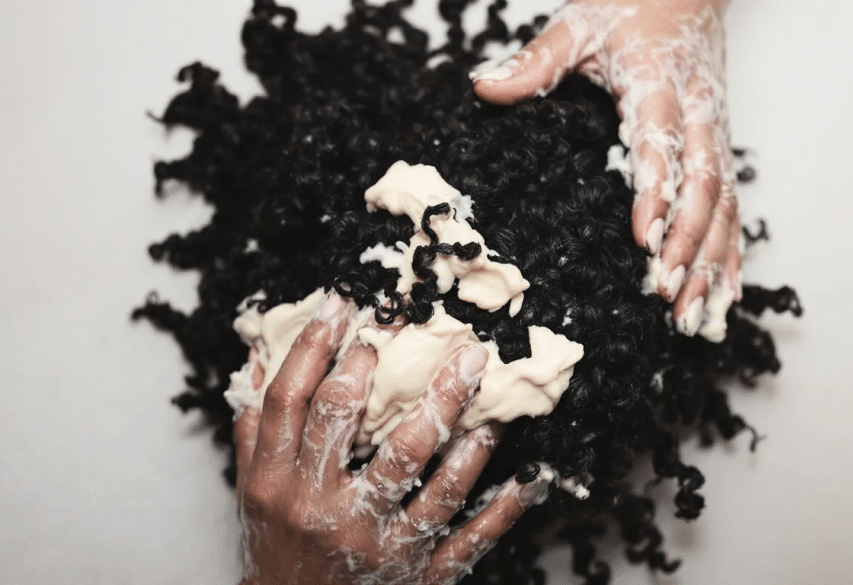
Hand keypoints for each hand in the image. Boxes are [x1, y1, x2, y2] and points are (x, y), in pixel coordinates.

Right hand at [233, 292, 549, 583]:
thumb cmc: (278, 552)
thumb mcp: (252, 493)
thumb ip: (254, 427)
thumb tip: (257, 355)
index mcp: (277, 485)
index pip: (293, 401)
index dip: (316, 346)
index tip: (345, 302)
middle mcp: (324, 512)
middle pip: (354, 425)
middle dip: (385, 367)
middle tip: (421, 322)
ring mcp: (377, 545)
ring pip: (424, 477)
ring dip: (456, 425)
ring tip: (480, 380)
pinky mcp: (420, 576)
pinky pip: (468, 540)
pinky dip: (503, 509)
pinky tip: (530, 476)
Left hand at [473, 0, 740, 334]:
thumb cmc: (632, 6)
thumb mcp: (580, 23)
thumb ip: (538, 60)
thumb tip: (485, 86)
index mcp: (660, 83)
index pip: (661, 142)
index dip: (656, 191)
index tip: (643, 240)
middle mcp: (699, 112)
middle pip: (705, 185)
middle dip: (690, 243)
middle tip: (667, 293)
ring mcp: (716, 132)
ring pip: (726, 204)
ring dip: (712, 261)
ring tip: (693, 314)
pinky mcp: (722, 146)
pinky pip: (734, 204)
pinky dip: (731, 251)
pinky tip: (725, 292)